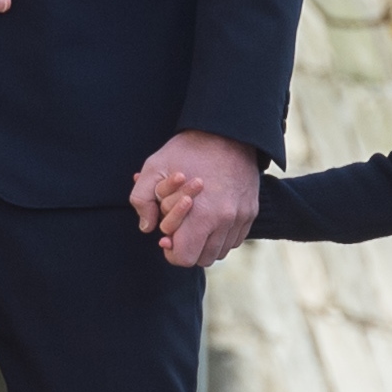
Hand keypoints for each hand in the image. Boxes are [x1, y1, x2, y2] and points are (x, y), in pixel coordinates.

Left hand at [130, 131, 263, 267]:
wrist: (227, 132)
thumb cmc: (187, 150)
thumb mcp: (153, 167)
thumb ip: (141, 200)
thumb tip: (147, 228)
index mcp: (201, 215)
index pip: (185, 258)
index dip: (172, 251)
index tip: (167, 238)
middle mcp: (225, 221)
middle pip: (204, 259)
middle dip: (188, 248)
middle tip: (181, 229)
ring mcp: (241, 217)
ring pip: (221, 251)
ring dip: (206, 243)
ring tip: (196, 222)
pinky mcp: (251, 211)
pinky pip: (235, 239)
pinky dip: (222, 235)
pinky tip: (211, 218)